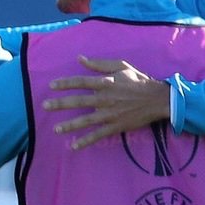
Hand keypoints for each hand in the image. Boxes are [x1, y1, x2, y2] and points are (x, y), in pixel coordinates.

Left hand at [43, 56, 171, 148]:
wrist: (158, 99)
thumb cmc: (139, 81)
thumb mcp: (122, 66)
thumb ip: (100, 63)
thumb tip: (80, 59)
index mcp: (106, 82)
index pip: (80, 82)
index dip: (65, 83)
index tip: (51, 86)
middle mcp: (106, 98)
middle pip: (79, 101)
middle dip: (60, 104)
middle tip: (45, 106)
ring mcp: (110, 113)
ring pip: (86, 120)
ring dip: (70, 125)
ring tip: (56, 129)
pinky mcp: (116, 125)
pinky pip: (99, 134)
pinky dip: (86, 141)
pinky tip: (74, 146)